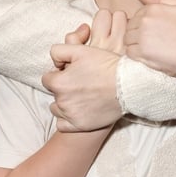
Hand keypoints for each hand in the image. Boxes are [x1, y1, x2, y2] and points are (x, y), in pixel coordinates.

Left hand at [42, 10, 126, 131]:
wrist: (128, 85)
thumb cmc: (105, 65)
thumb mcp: (80, 50)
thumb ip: (59, 51)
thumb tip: (54, 64)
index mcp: (59, 83)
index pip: (47, 78)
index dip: (59, 73)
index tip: (72, 72)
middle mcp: (62, 101)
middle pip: (54, 93)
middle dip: (63, 87)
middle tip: (81, 82)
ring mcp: (71, 115)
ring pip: (57, 109)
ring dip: (64, 103)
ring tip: (81, 96)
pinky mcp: (80, 125)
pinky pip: (62, 125)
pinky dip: (67, 118)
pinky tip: (78, 110)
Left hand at [124, 0, 175, 78]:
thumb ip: (170, 1)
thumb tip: (159, 2)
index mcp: (154, 8)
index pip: (138, 14)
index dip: (144, 24)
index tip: (154, 32)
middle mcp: (145, 20)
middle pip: (130, 26)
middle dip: (137, 33)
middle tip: (151, 42)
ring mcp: (143, 36)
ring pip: (127, 39)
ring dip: (135, 44)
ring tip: (149, 50)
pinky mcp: (143, 52)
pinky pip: (129, 52)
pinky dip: (136, 55)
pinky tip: (147, 56)